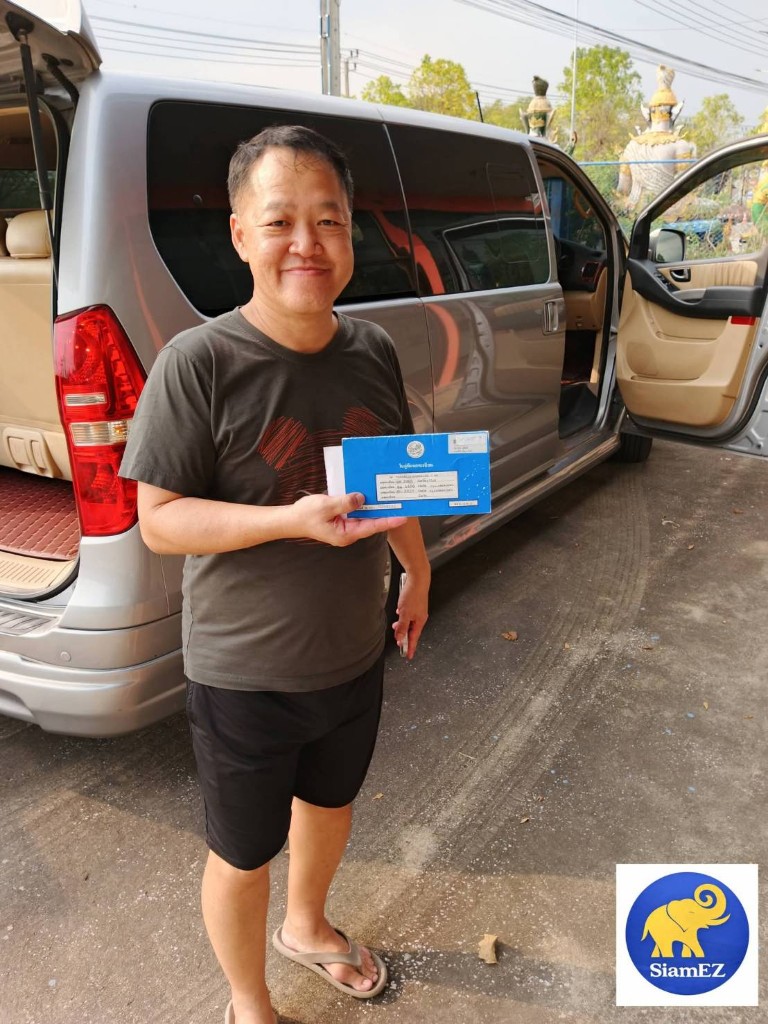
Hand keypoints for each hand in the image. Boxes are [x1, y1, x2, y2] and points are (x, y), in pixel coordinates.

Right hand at [290, 492, 405, 545]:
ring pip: (365, 517)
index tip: (402, 517)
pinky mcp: (342, 520)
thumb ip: (345, 503)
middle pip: (371, 522)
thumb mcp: (326, 506)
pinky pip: (356, 513)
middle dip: (385, 513)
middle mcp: (349, 532)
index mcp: (346, 534)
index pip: (372, 527)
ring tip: (390, 498)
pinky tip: (370, 496)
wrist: (291, 519)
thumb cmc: (305, 515)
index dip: (387, 521)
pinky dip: (363, 505)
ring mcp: (346, 527)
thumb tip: (361, 498)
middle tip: (401, 504)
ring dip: (375, 508)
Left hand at [392, 570, 428, 660]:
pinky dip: (403, 617)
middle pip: (412, 631)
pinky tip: (398, 614)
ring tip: (395, 626)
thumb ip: (402, 626)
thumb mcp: (404, 613)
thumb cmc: (413, 595)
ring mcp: (418, 611)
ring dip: (402, 626)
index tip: (408, 656)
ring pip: (410, 622)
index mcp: (420, 621)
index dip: (410, 647)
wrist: (418, 579)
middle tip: (398, 642)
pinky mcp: (416, 605)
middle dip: (404, 636)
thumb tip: (400, 637)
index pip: (414, 638)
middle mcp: (420, 617)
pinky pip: (409, 615)